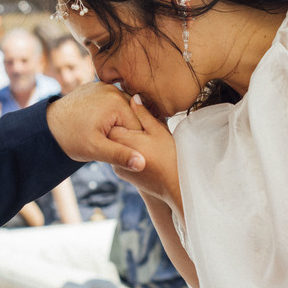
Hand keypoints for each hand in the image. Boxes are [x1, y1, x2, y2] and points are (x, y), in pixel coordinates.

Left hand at [46, 82, 144, 171]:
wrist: (47, 126)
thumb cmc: (70, 138)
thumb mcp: (95, 150)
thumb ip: (120, 155)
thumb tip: (142, 164)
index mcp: (117, 102)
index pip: (138, 126)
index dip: (131, 142)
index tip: (116, 149)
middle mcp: (113, 89)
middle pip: (132, 116)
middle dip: (125, 132)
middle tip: (108, 143)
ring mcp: (105, 86)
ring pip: (124, 110)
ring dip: (119, 123)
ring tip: (103, 135)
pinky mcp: (98, 88)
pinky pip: (113, 103)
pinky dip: (111, 115)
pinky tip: (100, 126)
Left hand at [107, 95, 181, 209]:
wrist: (174, 189)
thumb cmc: (170, 158)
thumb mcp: (158, 131)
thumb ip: (143, 114)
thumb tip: (134, 97)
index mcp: (120, 138)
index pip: (115, 118)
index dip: (126, 113)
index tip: (137, 111)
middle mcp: (113, 152)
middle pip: (114, 131)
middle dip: (124, 125)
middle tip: (140, 123)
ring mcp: (115, 166)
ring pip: (117, 145)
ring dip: (126, 139)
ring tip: (142, 137)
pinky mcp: (120, 174)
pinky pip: (121, 156)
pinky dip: (128, 150)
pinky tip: (142, 149)